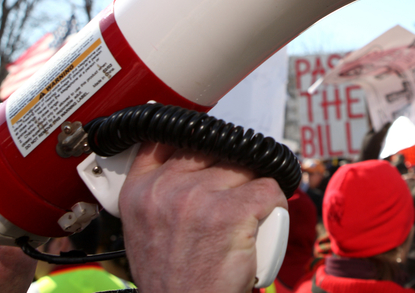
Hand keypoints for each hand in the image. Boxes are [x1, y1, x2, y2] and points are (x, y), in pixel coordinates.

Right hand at [119, 142, 287, 292]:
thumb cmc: (172, 279)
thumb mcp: (145, 229)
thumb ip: (159, 191)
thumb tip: (190, 157)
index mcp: (139, 190)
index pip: (167, 136)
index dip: (195, 138)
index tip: (209, 145)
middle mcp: (165, 188)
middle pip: (213, 148)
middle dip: (229, 168)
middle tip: (233, 195)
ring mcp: (199, 197)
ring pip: (244, 168)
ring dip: (253, 187)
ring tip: (246, 215)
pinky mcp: (232, 211)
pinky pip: (269, 188)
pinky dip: (275, 203)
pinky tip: (263, 221)